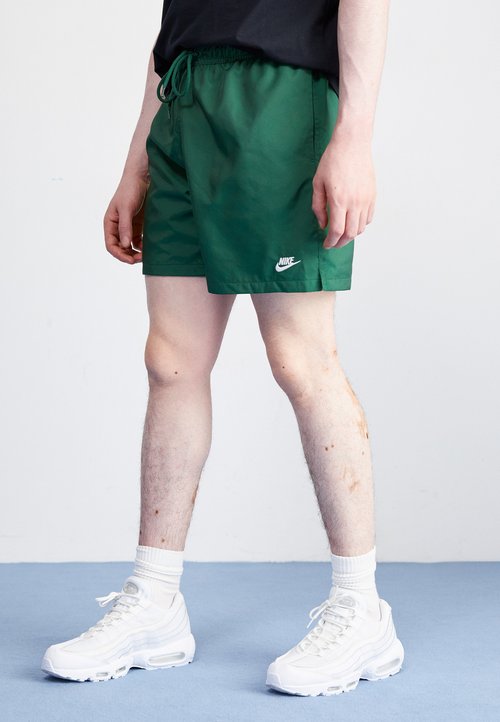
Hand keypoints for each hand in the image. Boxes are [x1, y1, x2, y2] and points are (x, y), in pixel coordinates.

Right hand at [103, 174, 148, 263]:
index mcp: (110, 223)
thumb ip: (125, 227)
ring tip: (146, 255)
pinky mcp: (138, 226)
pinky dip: (143, 246)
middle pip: (120, 248)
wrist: (142, 178)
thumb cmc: (130, 190)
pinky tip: (149, 248)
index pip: (111, 245)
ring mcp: (128, 227)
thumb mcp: (126, 208)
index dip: (119, 255)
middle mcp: (117, 227)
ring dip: (136, 253)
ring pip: (130, 246)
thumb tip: (125, 245)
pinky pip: (138, 241)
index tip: (131, 260)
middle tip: (140, 259)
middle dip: (128, 256)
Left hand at [312, 134, 375, 248]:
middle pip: (350, 233)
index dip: (331, 241)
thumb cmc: (333, 160)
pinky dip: (361, 225)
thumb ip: (318, 206)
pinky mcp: (373, 195)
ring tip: (343, 234)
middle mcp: (355, 202)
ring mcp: (366, 199)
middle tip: (334, 243)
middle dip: (341, 243)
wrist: (352, 144)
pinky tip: (353, 222)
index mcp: (339, 200)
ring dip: (351, 235)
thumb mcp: (318, 183)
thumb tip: (322, 224)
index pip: (337, 231)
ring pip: (361, 227)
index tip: (326, 244)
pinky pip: (369, 217)